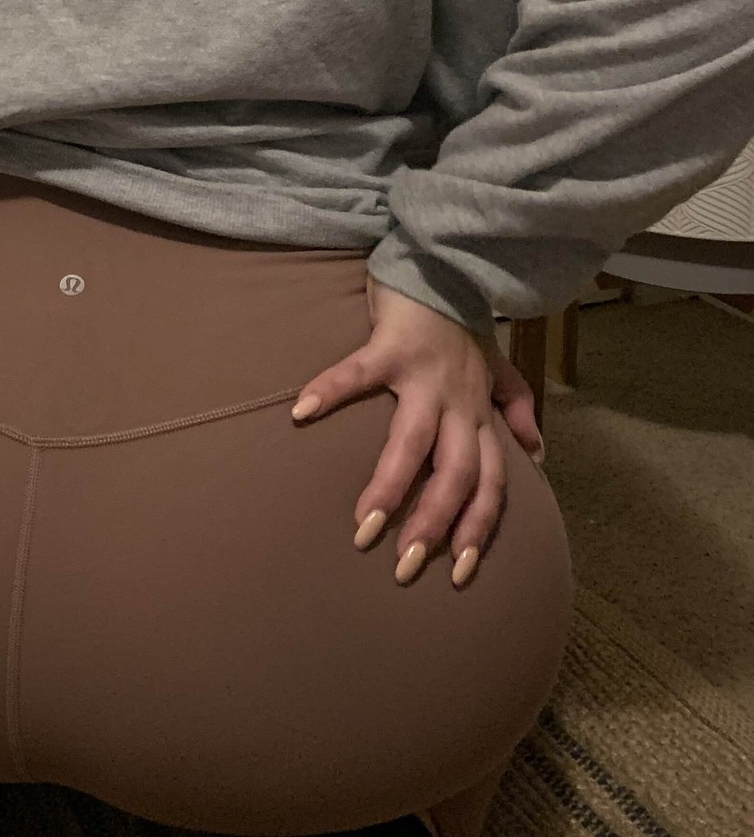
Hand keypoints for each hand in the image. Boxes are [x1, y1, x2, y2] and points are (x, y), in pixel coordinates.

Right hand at [289, 273, 544, 589]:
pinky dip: (332, 391)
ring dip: (390, 487)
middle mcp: (459, 401)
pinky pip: (359, 372)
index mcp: (479, 413)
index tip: (457, 576)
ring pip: (415, 442)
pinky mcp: (392, 343)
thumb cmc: (461, 319)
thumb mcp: (497, 365)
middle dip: (433, 527)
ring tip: (362, 527)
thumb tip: (536, 452)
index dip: (477, 531)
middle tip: (403, 568)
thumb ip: (515, 406)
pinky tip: (301, 412)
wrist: (446, 260)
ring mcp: (426, 374)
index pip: (490, 485)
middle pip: (456, 476)